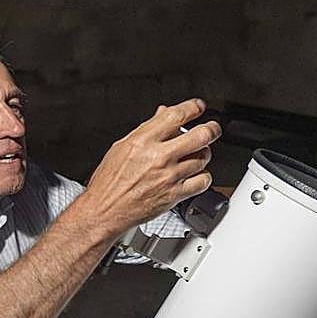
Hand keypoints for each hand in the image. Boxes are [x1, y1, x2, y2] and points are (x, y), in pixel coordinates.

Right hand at [80, 98, 220, 235]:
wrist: (104, 210)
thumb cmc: (108, 182)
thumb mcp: (121, 148)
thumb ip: (146, 130)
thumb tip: (162, 114)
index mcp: (142, 141)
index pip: (176, 115)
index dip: (193, 108)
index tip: (198, 107)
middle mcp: (158, 157)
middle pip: (201, 135)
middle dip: (211, 129)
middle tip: (211, 129)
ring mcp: (169, 176)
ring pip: (204, 157)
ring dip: (203, 154)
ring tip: (196, 155)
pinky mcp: (176, 194)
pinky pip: (203, 180)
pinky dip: (203, 176)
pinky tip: (194, 175)